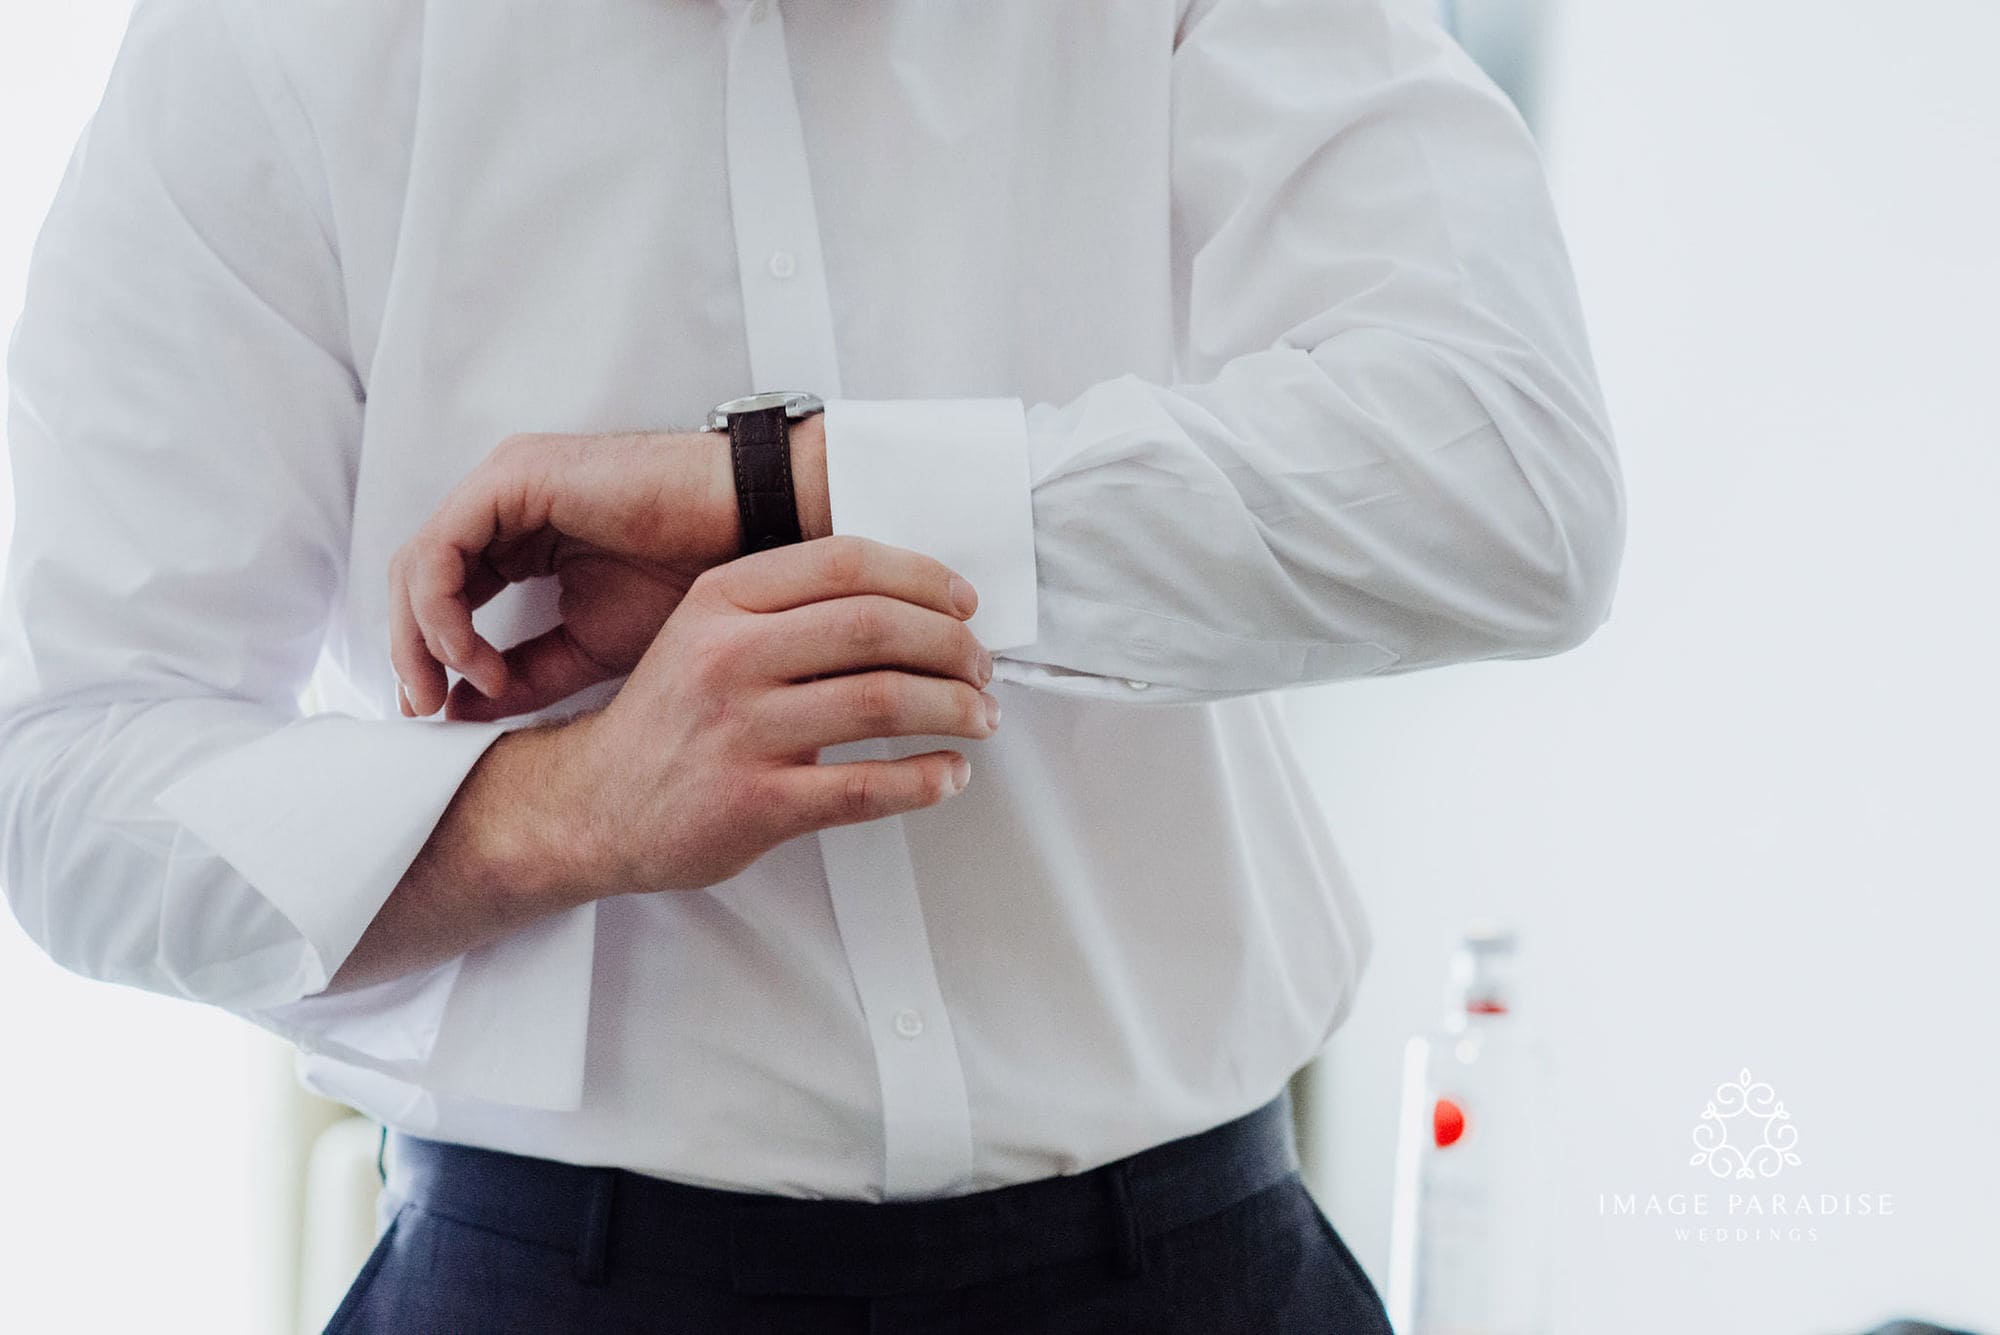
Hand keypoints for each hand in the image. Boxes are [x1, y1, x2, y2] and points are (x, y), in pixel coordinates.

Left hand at [387, 420, 830, 720]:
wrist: (748, 536)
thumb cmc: (688, 583)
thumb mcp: (588, 646)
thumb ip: (524, 675)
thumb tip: (455, 711)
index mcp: (516, 536)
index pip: (441, 593)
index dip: (427, 655)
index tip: (439, 713)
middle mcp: (501, 506)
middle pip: (416, 579)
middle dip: (411, 651)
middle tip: (426, 709)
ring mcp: (504, 485)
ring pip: (418, 563)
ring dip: (423, 636)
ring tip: (460, 687)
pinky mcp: (513, 479)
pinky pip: (442, 547)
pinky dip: (444, 609)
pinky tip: (474, 655)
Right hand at [548, 536, 996, 893]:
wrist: (592, 804)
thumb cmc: (671, 719)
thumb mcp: (709, 632)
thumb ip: (788, 608)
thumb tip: (910, 603)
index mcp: (721, 600)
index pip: (846, 563)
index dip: (923, 578)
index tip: (963, 603)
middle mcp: (728, 656)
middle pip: (876, 626)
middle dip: (952, 645)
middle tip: (981, 668)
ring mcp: (740, 730)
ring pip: (882, 701)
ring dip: (953, 709)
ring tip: (980, 718)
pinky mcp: (754, 803)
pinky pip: (865, 787)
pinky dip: (925, 780)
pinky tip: (948, 775)